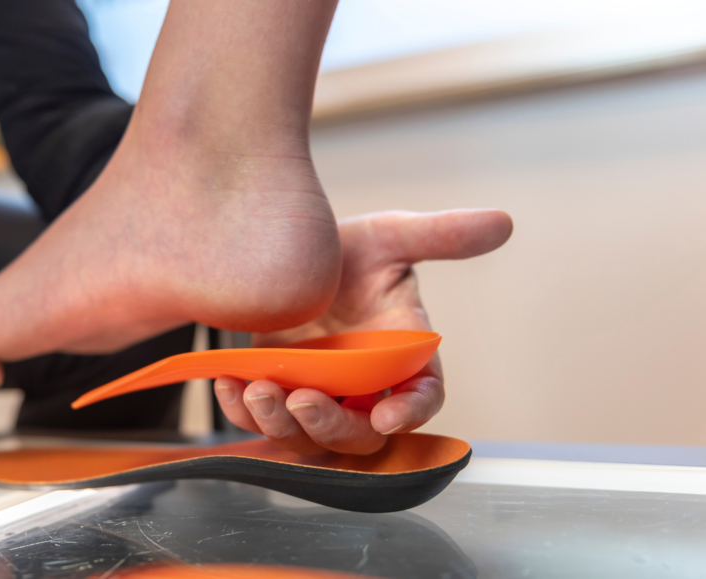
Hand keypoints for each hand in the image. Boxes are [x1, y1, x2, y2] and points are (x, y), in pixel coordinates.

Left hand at [214, 209, 512, 454]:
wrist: (287, 251)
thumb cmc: (347, 250)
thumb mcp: (389, 236)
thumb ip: (440, 235)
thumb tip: (503, 222)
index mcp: (402, 355)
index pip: (421, 397)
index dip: (410, 414)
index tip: (387, 416)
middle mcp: (362, 386)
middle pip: (359, 434)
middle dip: (332, 426)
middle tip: (303, 400)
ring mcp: (318, 393)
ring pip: (308, 437)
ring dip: (282, 425)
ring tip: (258, 391)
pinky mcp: (277, 392)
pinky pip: (261, 421)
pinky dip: (243, 412)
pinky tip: (228, 386)